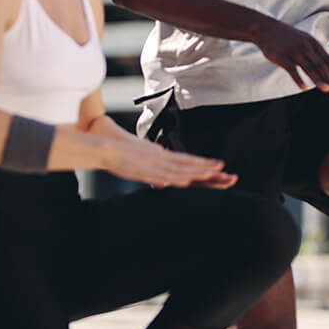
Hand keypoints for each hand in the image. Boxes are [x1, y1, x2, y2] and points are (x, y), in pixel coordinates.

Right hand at [104, 141, 237, 189]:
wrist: (105, 146)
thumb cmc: (121, 153)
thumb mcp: (142, 158)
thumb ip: (154, 164)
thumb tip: (162, 170)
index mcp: (161, 154)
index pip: (186, 159)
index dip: (202, 162)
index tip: (218, 164)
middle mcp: (161, 157)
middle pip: (187, 163)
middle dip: (205, 166)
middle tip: (223, 168)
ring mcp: (153, 164)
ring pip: (178, 169)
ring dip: (195, 172)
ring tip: (211, 174)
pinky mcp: (143, 170)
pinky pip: (161, 176)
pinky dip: (173, 179)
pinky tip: (185, 182)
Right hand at [252, 18, 328, 95]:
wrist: (266, 29)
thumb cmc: (290, 39)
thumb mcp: (308, 43)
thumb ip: (323, 55)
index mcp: (313, 43)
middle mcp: (306, 46)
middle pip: (321, 65)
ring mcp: (294, 51)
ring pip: (309, 67)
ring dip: (318, 80)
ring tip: (326, 90)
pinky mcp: (282, 57)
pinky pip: (292, 70)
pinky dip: (298, 79)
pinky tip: (303, 88)